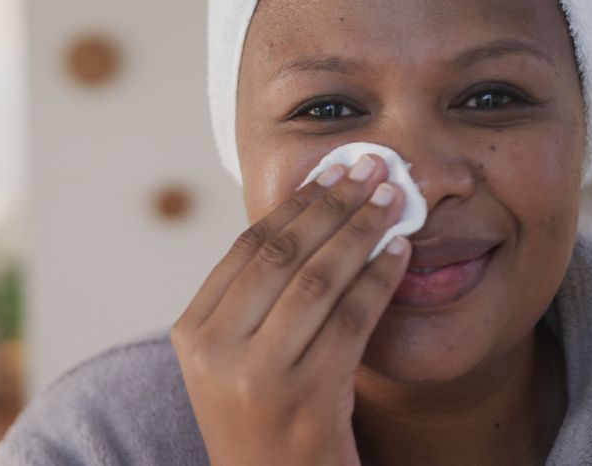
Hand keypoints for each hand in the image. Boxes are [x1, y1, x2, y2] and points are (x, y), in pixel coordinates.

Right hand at [171, 154, 410, 465]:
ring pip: (318, 280)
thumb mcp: (237, 361)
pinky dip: (379, 279)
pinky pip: (351, 320)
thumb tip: (312, 218)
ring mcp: (258, 379)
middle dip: (333, 203)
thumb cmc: (264, 423)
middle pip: (282, 254)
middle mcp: (215, 352)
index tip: (332, 172)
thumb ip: (256, 300)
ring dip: (361, 231)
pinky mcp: (307, 402)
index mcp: (192, 333)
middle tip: (372, 168)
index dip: (296, 203)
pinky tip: (399, 253)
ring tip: (392, 200)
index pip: (248, 247)